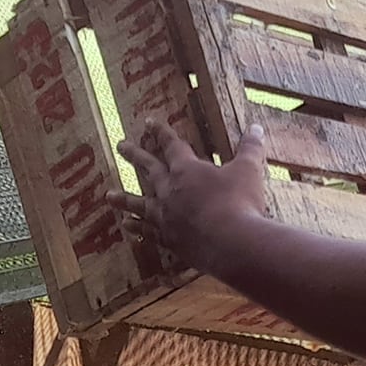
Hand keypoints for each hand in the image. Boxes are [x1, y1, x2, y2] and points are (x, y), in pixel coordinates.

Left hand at [119, 120, 272, 270]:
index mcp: (187, 170)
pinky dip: (137, 229)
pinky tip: (127, 228)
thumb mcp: (249, 171)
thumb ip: (250, 149)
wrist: (232, 243)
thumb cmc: (240, 202)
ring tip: (108, 196)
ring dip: (124, 199)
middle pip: (149, 169)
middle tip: (120, 145)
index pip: (171, 145)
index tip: (148, 122)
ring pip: (139, 204)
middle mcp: (170, 191)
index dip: (161, 132)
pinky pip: (148, 233)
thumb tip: (256, 128)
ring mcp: (167, 217)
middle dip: (135, 155)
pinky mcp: (170, 240)